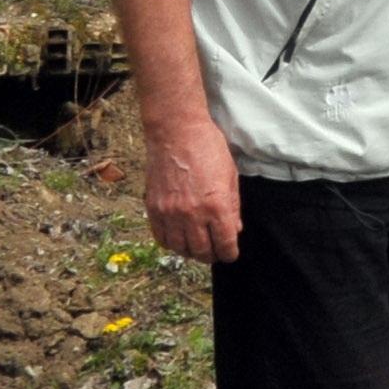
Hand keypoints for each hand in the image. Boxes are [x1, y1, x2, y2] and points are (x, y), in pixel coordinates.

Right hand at [142, 112, 242, 263]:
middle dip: (211, 255)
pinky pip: (161, 238)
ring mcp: (170, 213)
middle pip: (201, 251)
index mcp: (216, 206)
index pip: (224, 244)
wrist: (176, 133)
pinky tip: (179, 238)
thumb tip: (234, 229)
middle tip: (215, 252)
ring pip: (180, 248)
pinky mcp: (153, 209)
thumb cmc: (208, 148)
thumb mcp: (230, 176)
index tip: (230, 254)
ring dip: (190, 251)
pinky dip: (171, 243)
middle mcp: (192, 214)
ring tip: (197, 246)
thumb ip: (233, 206)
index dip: (229, 253)